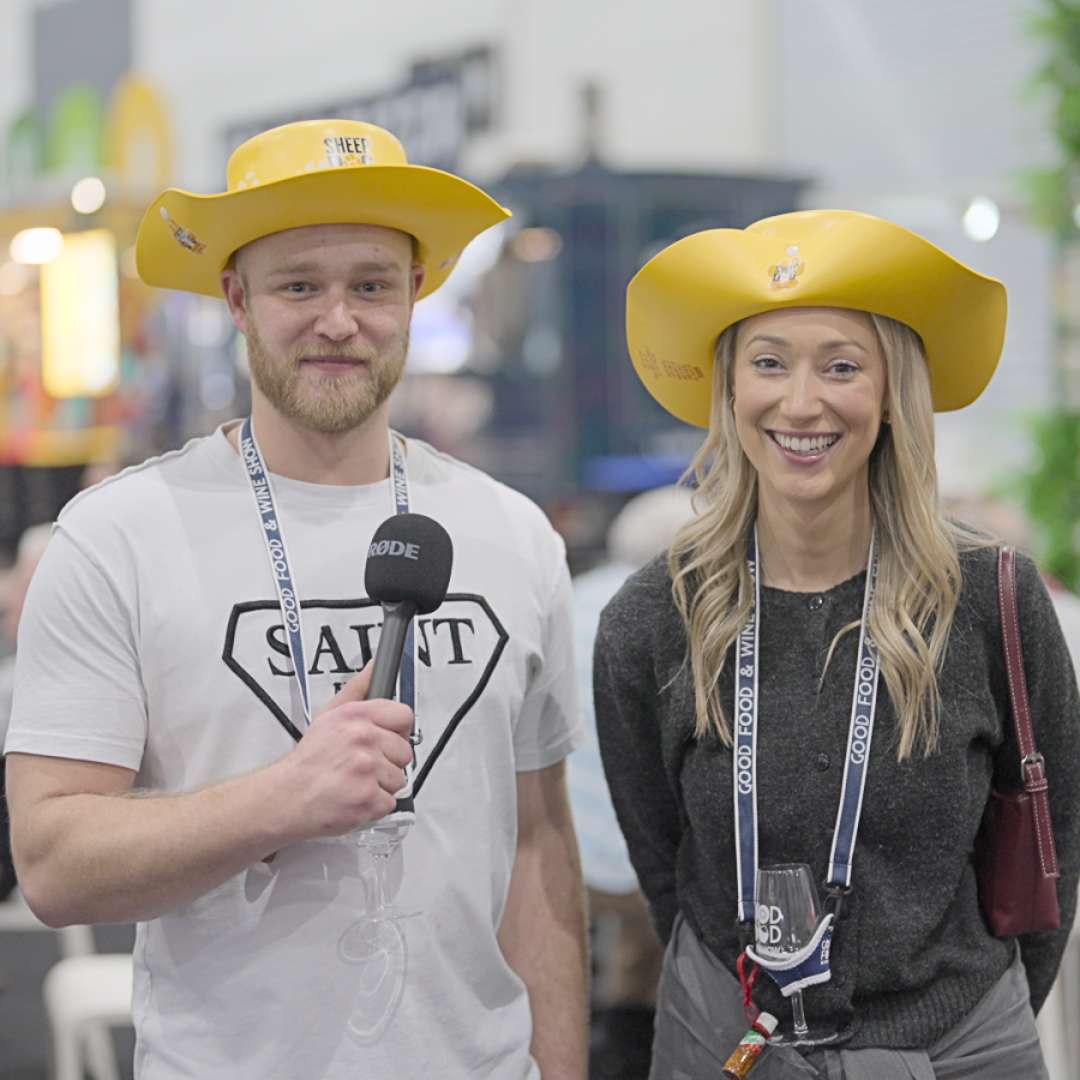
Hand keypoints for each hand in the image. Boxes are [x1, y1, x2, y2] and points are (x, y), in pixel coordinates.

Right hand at [277, 663, 413, 839]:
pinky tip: (355, 796)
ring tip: (355, 781)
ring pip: (399, 779)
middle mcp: (363, 739)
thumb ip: (358, 688)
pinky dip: (374, 804)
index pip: (404, 716)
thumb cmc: (308, 761)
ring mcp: (367, 769)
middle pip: (405, 752)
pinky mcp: (368, 798)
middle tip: (363, 765)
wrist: (286, 797)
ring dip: (381, 785)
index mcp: (356, 716)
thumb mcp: (328, 714)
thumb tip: (375, 666)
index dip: (398, 731)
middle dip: (388, 762)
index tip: (387, 738)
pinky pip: (389, 802)